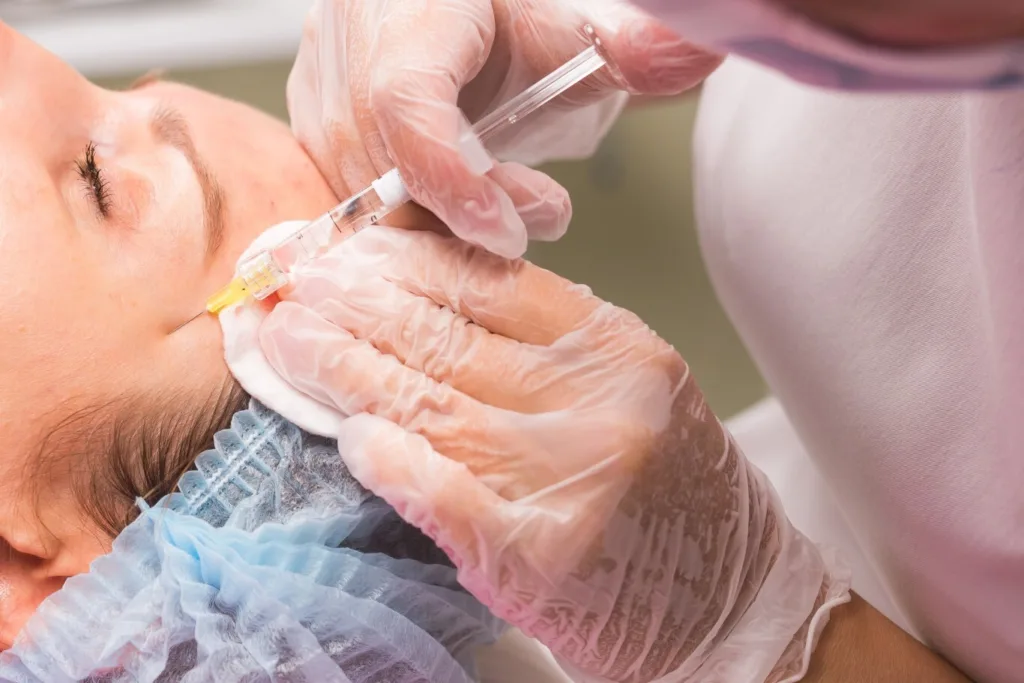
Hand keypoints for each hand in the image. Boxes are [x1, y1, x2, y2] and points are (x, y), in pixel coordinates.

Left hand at [257, 228, 845, 681]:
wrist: (729, 604)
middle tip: (295, 283)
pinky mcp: (541, 556)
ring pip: (435, 405)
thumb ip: (549, 350)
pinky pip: (445, 494)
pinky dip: (392, 463)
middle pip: (452, 337)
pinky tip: (350, 439)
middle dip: (358, 304)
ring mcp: (572, 479)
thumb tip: (434, 301)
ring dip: (347, 371)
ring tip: (288, 342)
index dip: (408, 260)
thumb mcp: (629, 396)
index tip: (349, 247)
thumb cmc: (672, 497)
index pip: (494, 283)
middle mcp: (601, 404)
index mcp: (621, 351)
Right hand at [287, 0, 721, 257]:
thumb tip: (700, 53)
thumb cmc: (519, 18)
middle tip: (535, 216)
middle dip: (461, 212)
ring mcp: (321, 81)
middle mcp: (349, 36)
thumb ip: (640, 47)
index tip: (509, 227)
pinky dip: (407, 215)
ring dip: (436, 221)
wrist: (471, 12)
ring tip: (502, 210)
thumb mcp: (582, 29)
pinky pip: (349, 191)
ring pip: (362, 188)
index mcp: (410, 1)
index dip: (451, 176)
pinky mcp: (316, 118)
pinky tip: (456, 210)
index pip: (404, 102)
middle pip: (384, 160)